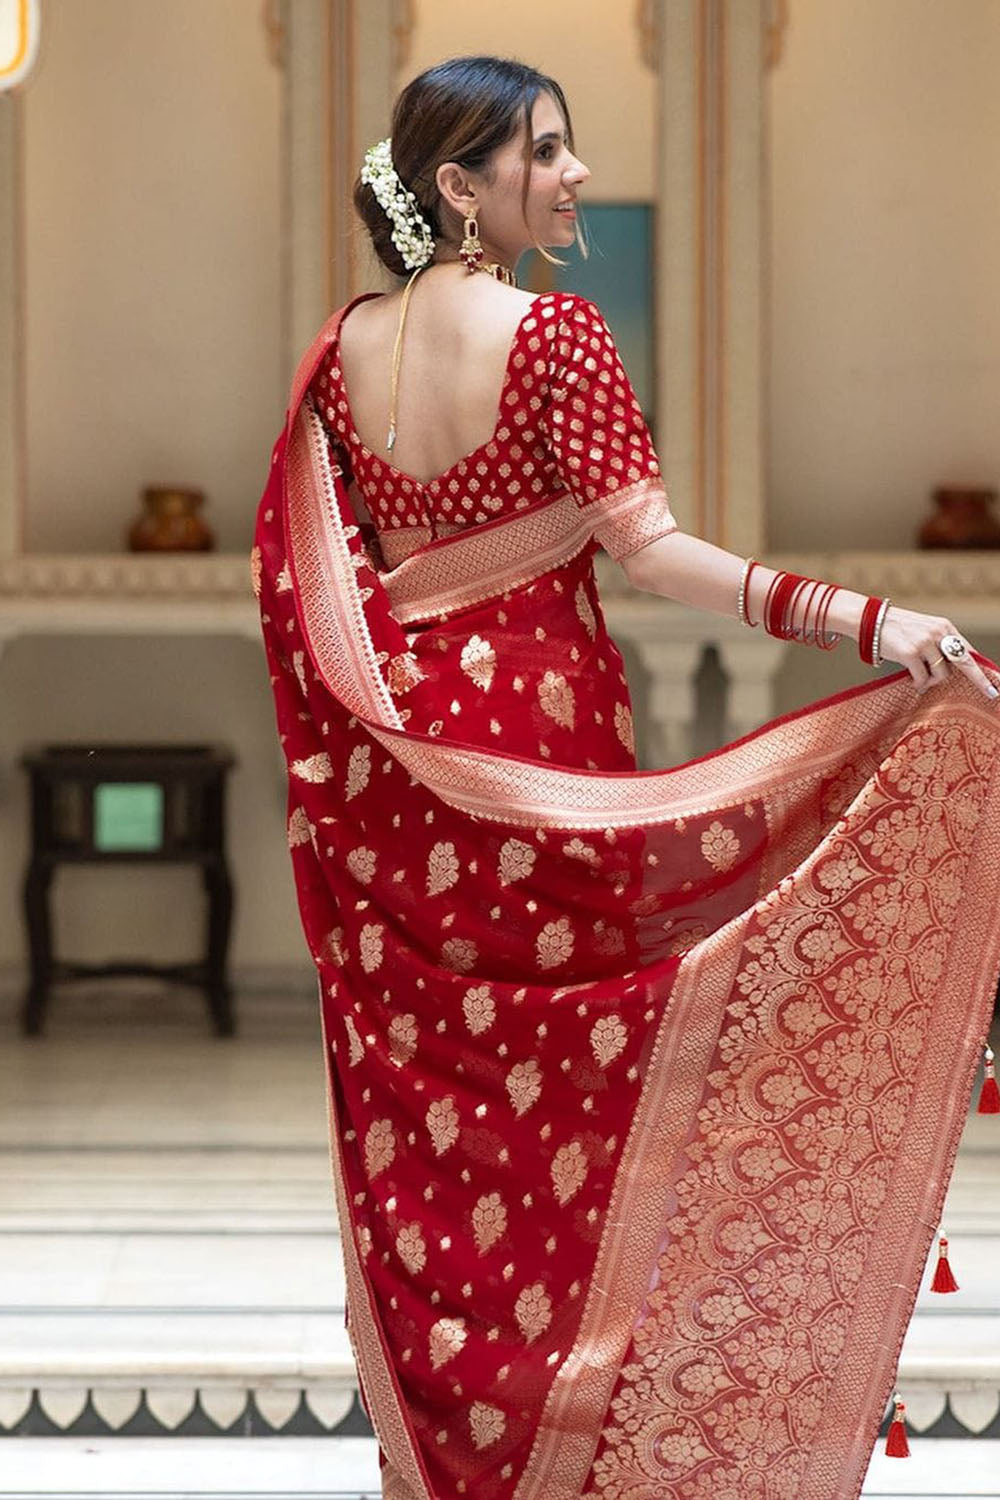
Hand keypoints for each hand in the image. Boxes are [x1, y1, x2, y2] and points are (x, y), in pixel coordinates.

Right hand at [878, 606, 997, 699]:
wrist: (872, 620)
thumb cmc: (898, 629)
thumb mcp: (924, 630)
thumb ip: (940, 645)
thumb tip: (954, 669)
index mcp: (945, 627)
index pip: (969, 650)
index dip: (982, 668)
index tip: (995, 683)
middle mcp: (938, 633)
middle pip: (965, 662)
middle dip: (980, 680)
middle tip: (992, 694)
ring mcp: (925, 642)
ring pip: (941, 674)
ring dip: (931, 681)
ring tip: (920, 679)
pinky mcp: (910, 653)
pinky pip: (922, 678)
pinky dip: (919, 683)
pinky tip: (913, 682)